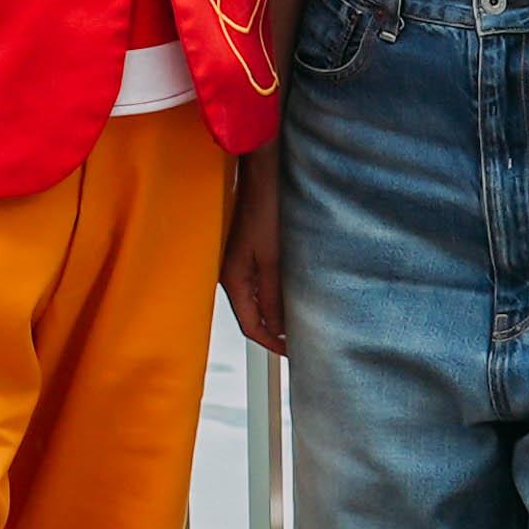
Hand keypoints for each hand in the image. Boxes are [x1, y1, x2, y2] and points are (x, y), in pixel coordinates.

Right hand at [218, 159, 287, 353]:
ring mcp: (236, 262)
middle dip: (273, 330)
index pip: (251, 326)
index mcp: (233, 279)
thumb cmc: (264, 209)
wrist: (260, 175)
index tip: (293, 353)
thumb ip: (273, 296)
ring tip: (298, 319)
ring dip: (274, 312)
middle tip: (298, 341)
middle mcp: (230, 274)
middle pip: (251, 314)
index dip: (273, 343)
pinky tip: (289, 293)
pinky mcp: (245, 250)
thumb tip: (277, 328)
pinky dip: (272, 294)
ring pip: (255, 299)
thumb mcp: (272, 258)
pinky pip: (257, 283)